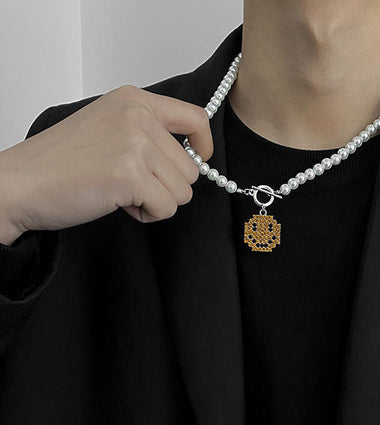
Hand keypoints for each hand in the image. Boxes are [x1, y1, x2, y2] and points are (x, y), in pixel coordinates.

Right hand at [0, 84, 213, 243]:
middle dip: (166, 186)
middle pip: (191, 169)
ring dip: (156, 201)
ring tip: (121, 192)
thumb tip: (192, 156)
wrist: (22, 182)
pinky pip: (166, 208)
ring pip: (182, 192)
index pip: (196, 118)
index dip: (203, 146)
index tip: (197, 159)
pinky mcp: (130, 176)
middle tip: (130, 183)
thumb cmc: (62, 162)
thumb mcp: (109, 127)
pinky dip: (147, 215)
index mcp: (134, 101)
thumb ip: (149, 132)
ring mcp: (135, 145)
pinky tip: (119, 203)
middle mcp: (138, 117)